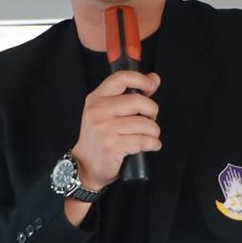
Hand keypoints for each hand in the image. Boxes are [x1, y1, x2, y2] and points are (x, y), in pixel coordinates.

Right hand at [70, 70, 161, 191]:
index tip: (151, 85)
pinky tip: (150, 144)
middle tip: (150, 119)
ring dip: (154, 131)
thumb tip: (154, 78)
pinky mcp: (112, 146)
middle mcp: (98, 111)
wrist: (87, 164)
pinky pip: (143, 141)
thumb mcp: (107, 111)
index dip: (141, 80)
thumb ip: (129, 94)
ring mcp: (104, 129)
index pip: (121, 78)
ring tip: (149, 135)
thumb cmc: (100, 137)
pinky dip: (153, 143)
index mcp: (97, 98)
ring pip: (144, 123)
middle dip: (152, 111)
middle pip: (138, 101)